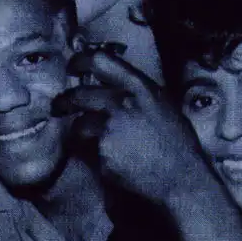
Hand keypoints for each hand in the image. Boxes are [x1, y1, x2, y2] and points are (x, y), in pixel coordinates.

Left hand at [56, 49, 212, 203]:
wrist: (181, 179)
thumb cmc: (179, 144)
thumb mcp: (164, 107)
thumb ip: (138, 95)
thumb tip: (115, 88)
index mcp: (140, 88)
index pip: (101, 61)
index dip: (81, 61)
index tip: (73, 67)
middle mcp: (121, 103)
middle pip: (80, 94)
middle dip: (65, 101)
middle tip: (60, 106)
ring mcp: (109, 129)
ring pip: (80, 124)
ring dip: (80, 131)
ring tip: (88, 139)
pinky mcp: (102, 153)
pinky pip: (88, 149)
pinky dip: (93, 154)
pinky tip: (110, 160)